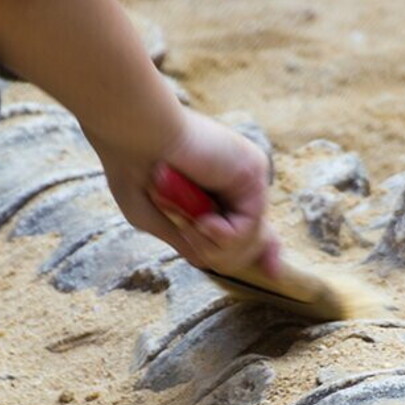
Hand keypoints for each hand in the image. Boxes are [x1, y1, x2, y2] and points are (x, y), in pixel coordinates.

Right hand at [98, 106, 280, 277]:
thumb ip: (182, 238)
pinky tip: (204, 223)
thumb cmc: (131, 166)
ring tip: (192, 225)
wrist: (132, 132)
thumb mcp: (152, 216)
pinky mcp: (252, 172)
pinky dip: (224, 235)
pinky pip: (250, 227)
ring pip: (252, 240)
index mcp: (218, 190)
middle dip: (219, 254)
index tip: (273, 272)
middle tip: (192, 234)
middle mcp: (238, 184)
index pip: (251, 225)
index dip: (264, 250)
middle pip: (253, 240)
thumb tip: (206, 262)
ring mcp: (248, 178)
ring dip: (215, 246)